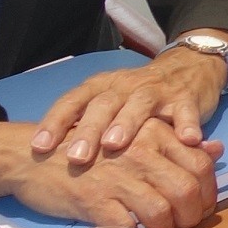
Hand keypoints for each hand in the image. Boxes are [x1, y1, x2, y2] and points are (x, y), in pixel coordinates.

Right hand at [0, 118, 225, 227]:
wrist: (30, 155)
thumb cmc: (88, 147)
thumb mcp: (133, 136)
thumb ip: (175, 143)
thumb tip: (216, 150)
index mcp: (153, 133)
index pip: (201, 164)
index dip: (208, 191)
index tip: (200, 206)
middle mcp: (139, 151)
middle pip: (187, 190)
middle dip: (191, 216)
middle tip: (182, 225)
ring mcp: (116, 177)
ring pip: (161, 212)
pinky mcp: (92, 200)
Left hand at [31, 47, 226, 164]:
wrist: (187, 67)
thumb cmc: (137, 96)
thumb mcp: (109, 105)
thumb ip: (87, 127)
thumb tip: (52, 161)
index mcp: (102, 87)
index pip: (73, 101)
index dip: (55, 122)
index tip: (40, 147)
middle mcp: (126, 86)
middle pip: (103, 104)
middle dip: (89, 130)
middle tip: (77, 157)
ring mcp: (157, 91)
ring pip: (140, 104)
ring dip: (127, 123)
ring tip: (116, 144)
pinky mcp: (186, 98)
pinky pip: (186, 111)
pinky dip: (187, 125)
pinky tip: (187, 141)